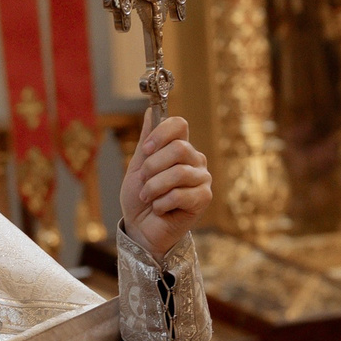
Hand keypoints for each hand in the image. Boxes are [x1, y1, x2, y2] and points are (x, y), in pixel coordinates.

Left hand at [121, 111, 212, 257]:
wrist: (141, 229)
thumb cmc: (139, 199)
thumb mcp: (137, 167)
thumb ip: (146, 141)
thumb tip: (150, 111)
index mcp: (179, 148)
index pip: (179, 125)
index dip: (161, 133)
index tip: (146, 149)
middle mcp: (195, 160)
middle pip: (178, 148)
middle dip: (152, 167)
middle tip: (143, 182)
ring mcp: (202, 179)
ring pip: (178, 173)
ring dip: (153, 188)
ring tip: (148, 198)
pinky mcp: (204, 198)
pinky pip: (179, 194)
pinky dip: (161, 203)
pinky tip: (159, 209)